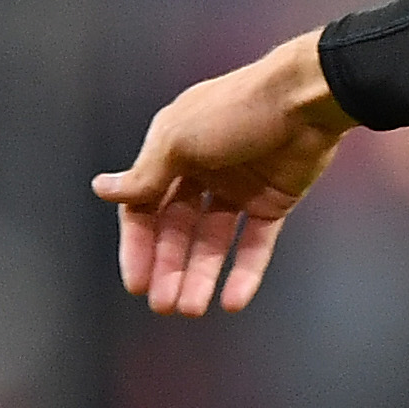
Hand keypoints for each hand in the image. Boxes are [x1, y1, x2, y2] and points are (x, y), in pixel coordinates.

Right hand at [91, 31, 356, 314]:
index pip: (145, 206)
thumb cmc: (236, 111)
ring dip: (200, 275)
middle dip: (170, 268)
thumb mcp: (180, 140)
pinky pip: (254, 243)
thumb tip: (101, 189)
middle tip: (165, 305)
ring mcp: (239, 187)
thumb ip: (144, 175)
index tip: (137, 283)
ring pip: (213, 241)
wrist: (307, 98)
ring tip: (193, 309)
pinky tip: (232, 301)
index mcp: (174, 149)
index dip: (138, 245)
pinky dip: (243, 272)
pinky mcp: (273, 200)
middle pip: (178, 229)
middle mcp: (203, 169)